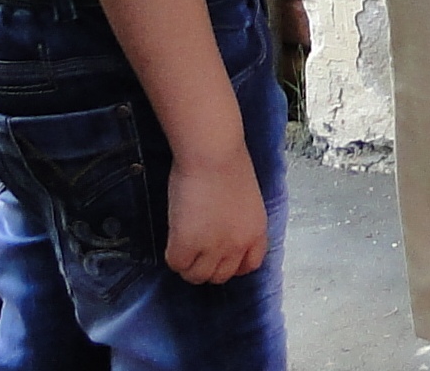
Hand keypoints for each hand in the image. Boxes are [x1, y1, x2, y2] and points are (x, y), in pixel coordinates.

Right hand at [165, 145, 269, 284]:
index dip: (233, 264)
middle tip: (195, 249)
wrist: (213, 153)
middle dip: (207, 266)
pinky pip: (177, 264)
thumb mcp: (245, 199)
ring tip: (182, 244)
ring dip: (188, 264)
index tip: (220, 257)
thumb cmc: (228, 162)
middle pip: (221, 276)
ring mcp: (213, 248)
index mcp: (256, 231)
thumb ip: (237, 221)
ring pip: (197, 276)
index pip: (250, 265)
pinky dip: (173, 255)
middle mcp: (238, 245)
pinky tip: (173, 237)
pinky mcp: (188, 245)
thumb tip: (221, 231)